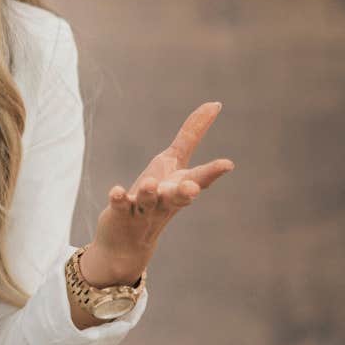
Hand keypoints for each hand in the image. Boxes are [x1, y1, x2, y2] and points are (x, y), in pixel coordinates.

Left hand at [84, 102, 235, 285]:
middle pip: (179, 196)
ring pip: (149, 201)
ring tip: (152, 184)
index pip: (200, 178)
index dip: (213, 171)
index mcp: (180, 186)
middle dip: (186, 192)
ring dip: (151, 193)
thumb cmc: (156, 193)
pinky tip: (117, 191)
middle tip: (192, 188)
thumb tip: (215, 104)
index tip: (228, 164)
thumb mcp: (173, 161)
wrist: (128, 240)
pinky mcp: (120, 213)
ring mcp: (143, 208)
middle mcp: (165, 200)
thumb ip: (191, 135)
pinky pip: (120, 205)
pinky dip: (119, 198)